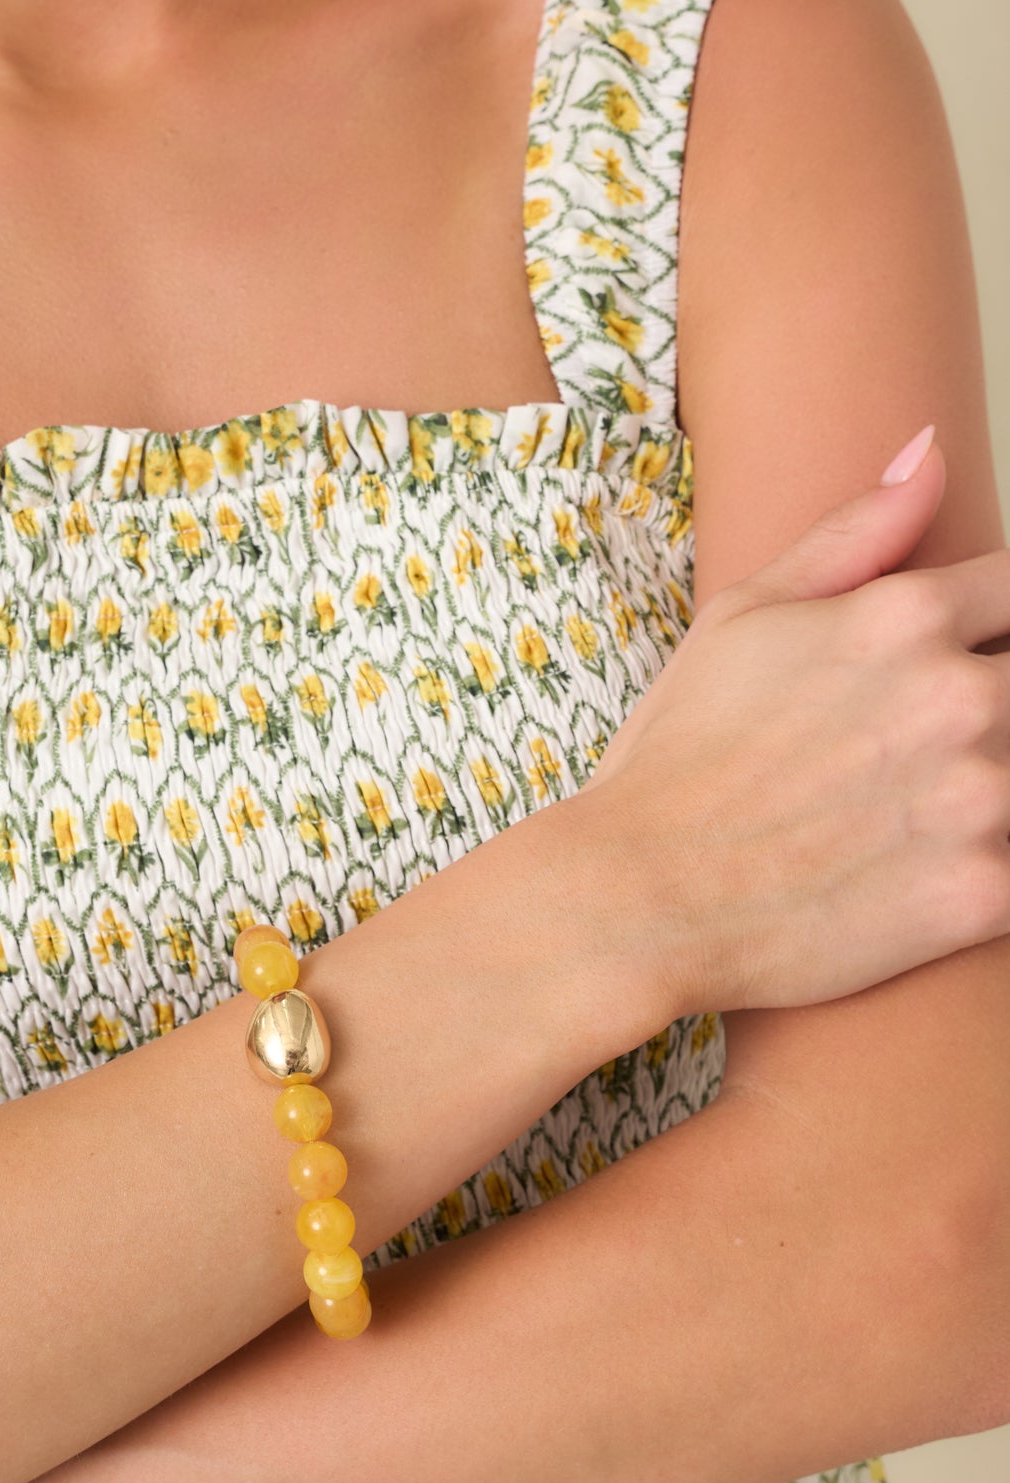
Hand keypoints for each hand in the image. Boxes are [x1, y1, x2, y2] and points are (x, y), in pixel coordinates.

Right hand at [580, 427, 1009, 1013]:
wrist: (634, 904)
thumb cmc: (673, 767)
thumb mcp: (739, 620)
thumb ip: (850, 535)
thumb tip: (931, 452)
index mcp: (907, 618)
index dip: (987, 635)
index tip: (950, 671)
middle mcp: (956, 697)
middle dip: (984, 717)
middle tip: (903, 759)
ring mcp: (981, 800)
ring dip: (986, 795)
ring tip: (910, 823)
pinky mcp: (984, 896)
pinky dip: (986, 872)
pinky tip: (923, 878)